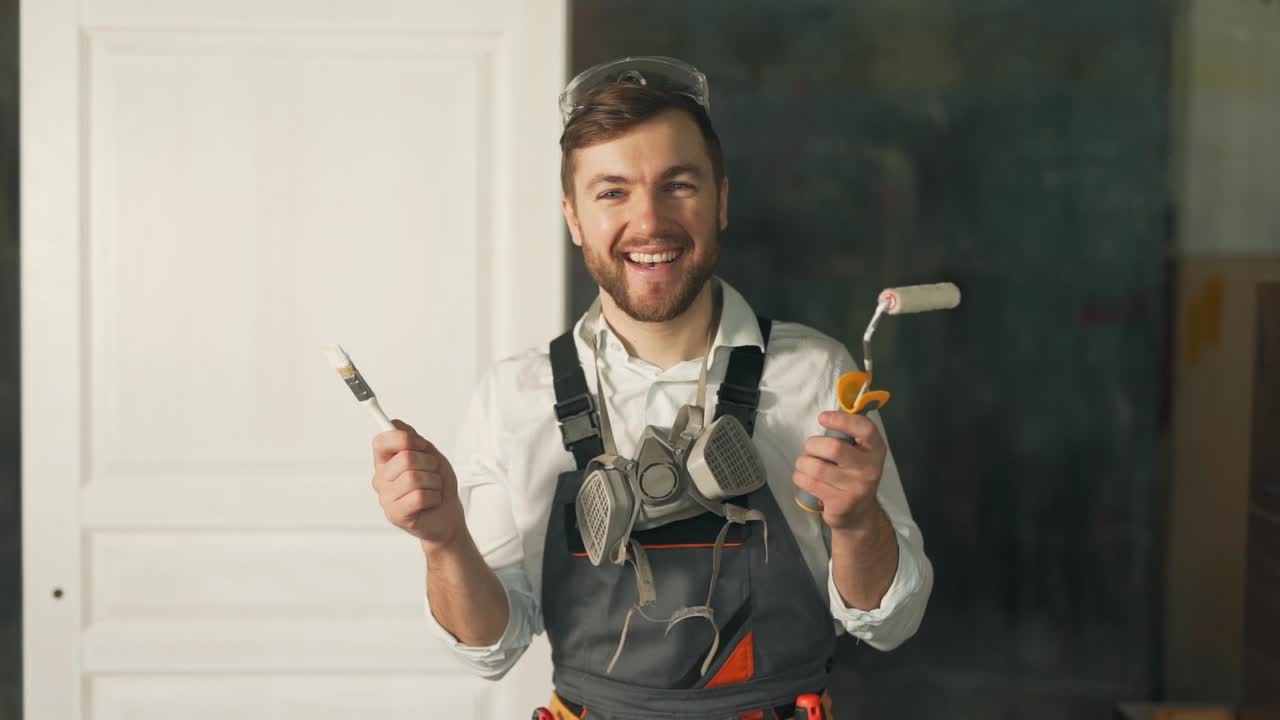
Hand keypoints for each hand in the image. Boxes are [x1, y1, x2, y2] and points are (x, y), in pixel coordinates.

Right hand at [371, 420, 466, 550]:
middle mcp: (381, 479)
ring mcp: (385, 498)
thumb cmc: (437, 485)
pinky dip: (434, 497)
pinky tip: (430, 502)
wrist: (447, 515)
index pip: (381, 441)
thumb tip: (394, 423)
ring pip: (413, 478)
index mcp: (386, 462)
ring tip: (432, 489)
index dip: (403, 439)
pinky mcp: (394, 514)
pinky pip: (419, 496)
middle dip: (429, 464)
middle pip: (405, 458)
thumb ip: (411, 438)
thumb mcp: (429, 454)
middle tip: (432, 474)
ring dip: (433, 482)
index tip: (420, 444)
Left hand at [793, 411, 887, 529]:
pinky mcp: (840, 504)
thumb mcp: (860, 454)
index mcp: (876, 450)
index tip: (822, 417)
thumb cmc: (853, 475)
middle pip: (833, 448)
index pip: (865, 428)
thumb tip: (825, 417)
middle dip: (812, 445)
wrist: (859, 515)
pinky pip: (809, 483)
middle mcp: (869, 468)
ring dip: (803, 462)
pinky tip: (804, 477)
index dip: (842, 420)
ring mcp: (856, 488)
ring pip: (816, 466)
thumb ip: (848, 436)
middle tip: (810, 449)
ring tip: (806, 464)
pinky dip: (800, 476)